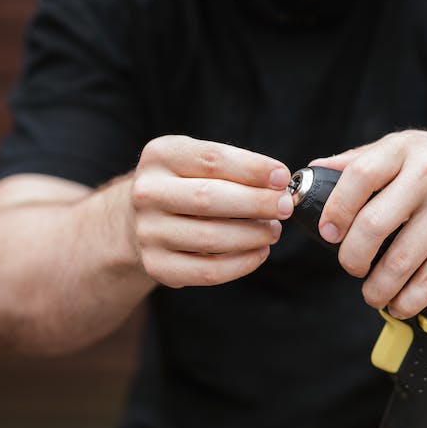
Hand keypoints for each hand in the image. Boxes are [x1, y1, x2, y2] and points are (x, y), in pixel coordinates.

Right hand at [130, 135, 291, 286]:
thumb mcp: (200, 163)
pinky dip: (242, 264)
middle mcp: (147, 193)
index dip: (252, 168)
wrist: (140, 219)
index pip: (212, 160)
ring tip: (273, 230)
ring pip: (211, 238)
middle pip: (209, 198)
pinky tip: (259, 252)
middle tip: (285, 206)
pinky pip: (208, 271)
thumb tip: (279, 182)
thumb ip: (236, 167)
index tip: (282, 177)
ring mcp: (149, 232)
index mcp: (160, 156)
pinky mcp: (157, 265)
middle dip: (256, 203)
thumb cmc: (185, 186)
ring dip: (253, 235)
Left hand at [311, 130, 426, 317]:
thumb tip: (314, 177)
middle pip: (373, 226)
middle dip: (353, 258)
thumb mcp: (409, 150)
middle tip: (352, 268)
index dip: (336, 211)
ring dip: (378, 289)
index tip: (330, 234)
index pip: (358, 177)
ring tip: (373, 294)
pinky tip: (401, 302)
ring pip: (400, 262)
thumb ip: (362, 161)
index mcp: (406, 149)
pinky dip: (409, 300)